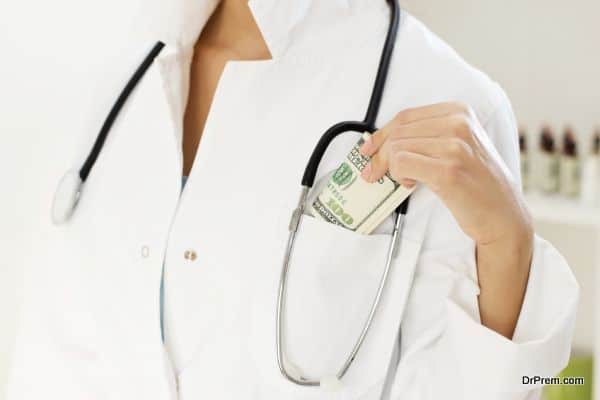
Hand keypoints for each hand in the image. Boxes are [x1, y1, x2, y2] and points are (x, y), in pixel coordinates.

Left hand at [360, 102, 532, 337]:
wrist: (503, 216)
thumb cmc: (478, 185)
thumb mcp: (458, 147)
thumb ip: (428, 137)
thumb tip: (385, 141)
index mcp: (459, 112)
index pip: (405, 116)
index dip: (381, 134)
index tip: (368, 149)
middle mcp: (459, 123)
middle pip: (398, 132)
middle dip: (378, 154)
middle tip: (372, 172)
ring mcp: (455, 146)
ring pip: (396, 148)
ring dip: (391, 167)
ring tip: (405, 180)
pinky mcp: (448, 170)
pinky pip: (402, 164)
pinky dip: (398, 175)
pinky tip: (410, 184)